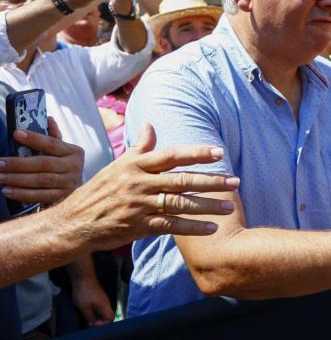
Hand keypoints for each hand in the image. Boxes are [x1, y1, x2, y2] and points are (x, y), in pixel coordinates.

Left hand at [0, 117, 82, 203]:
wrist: (77, 190)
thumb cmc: (63, 166)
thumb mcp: (62, 151)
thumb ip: (54, 137)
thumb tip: (48, 119)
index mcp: (73, 151)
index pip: (52, 143)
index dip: (34, 139)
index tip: (16, 134)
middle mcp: (73, 166)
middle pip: (44, 163)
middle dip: (19, 164)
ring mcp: (68, 183)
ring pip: (41, 180)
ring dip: (18, 179)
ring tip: (0, 177)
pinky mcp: (62, 198)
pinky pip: (40, 196)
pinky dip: (23, 194)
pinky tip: (7, 191)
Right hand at [53, 123, 239, 250]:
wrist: (73, 222)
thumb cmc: (100, 191)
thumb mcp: (117, 166)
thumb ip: (139, 147)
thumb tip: (151, 124)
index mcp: (136, 165)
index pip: (172, 155)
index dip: (196, 153)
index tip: (219, 153)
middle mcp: (139, 182)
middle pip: (181, 180)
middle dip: (211, 181)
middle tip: (235, 181)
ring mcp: (139, 205)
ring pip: (179, 203)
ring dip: (207, 206)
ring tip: (228, 207)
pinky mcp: (138, 226)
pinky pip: (171, 226)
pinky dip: (192, 227)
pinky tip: (211, 228)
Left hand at [71, 274, 113, 326]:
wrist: (83, 278)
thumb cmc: (84, 292)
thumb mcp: (84, 308)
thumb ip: (90, 317)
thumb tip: (92, 324)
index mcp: (105, 306)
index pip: (110, 318)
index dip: (103, 324)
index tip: (93, 323)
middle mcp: (106, 303)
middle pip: (108, 316)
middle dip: (100, 321)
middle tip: (90, 322)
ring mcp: (103, 299)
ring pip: (103, 311)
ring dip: (97, 316)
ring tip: (88, 317)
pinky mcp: (98, 297)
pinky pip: (100, 307)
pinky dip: (95, 311)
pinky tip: (88, 310)